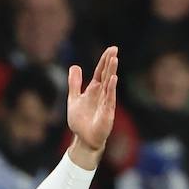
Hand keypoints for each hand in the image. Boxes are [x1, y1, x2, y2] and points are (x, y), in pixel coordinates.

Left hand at [67, 46, 117, 163]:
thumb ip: (74, 84)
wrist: (83, 139)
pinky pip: (110, 98)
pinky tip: (113, 79)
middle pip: (107, 75)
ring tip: (114, 59)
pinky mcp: (107, 112)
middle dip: (110, 62)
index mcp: (94, 90)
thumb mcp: (74, 99)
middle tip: (114, 49)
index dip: (104, 61)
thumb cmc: (80, 120)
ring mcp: (106, 102)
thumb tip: (75, 66)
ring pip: (110, 84)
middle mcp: (102, 94)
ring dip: (112, 72)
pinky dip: (111, 89)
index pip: (101, 72)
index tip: (111, 49)